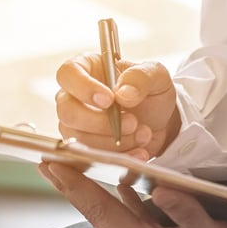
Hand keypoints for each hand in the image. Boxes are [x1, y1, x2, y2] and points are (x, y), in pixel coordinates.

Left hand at [39, 162, 226, 227]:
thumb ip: (186, 212)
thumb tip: (160, 187)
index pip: (102, 212)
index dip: (77, 188)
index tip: (54, 166)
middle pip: (97, 212)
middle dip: (71, 186)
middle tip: (47, 161)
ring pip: (109, 213)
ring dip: (89, 190)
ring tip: (70, 168)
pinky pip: (129, 213)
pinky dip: (116, 196)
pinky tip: (114, 180)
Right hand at [55, 54, 180, 157]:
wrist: (159, 119)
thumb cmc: (148, 90)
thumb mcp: (155, 75)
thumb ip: (141, 77)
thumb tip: (122, 94)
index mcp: (85, 69)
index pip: (67, 74)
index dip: (84, 88)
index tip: (109, 100)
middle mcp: (73, 97)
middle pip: (67, 112)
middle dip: (100, 123)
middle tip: (132, 122)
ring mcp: (75, 125)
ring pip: (79, 139)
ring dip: (114, 142)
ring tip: (143, 134)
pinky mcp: (84, 148)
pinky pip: (90, 158)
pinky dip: (119, 157)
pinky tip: (139, 151)